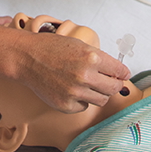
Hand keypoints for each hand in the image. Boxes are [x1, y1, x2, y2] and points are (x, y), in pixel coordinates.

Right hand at [15, 31, 131, 112]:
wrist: (27, 58)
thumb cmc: (52, 48)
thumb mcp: (80, 45)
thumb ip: (99, 59)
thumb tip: (117, 71)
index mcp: (92, 58)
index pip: (120, 71)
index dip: (123, 73)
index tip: (123, 75)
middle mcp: (85, 76)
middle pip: (114, 88)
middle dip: (115, 85)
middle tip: (112, 82)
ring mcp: (75, 92)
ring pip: (101, 100)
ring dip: (99, 93)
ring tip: (90, 85)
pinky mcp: (66, 105)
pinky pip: (84, 106)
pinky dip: (82, 99)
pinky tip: (73, 89)